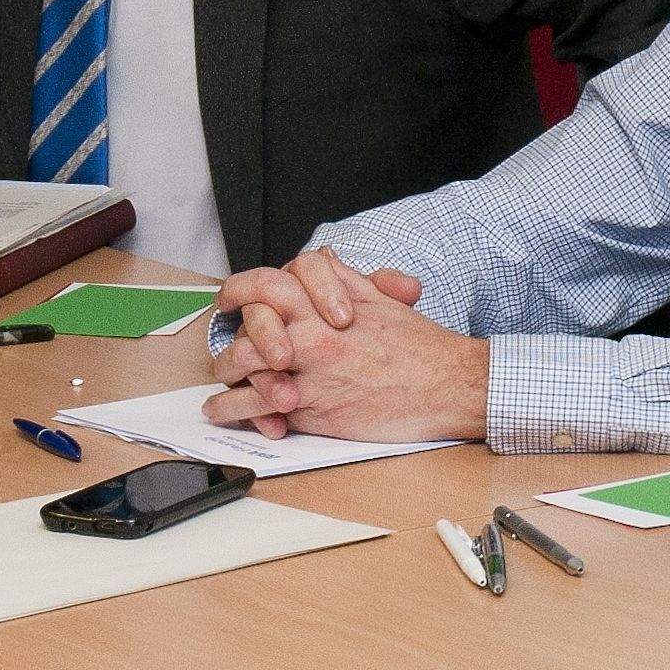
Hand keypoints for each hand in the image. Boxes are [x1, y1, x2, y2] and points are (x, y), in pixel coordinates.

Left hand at [207, 251, 462, 440]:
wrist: (446, 385)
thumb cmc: (420, 348)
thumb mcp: (383, 300)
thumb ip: (347, 279)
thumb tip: (326, 259)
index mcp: (331, 299)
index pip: (274, 279)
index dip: (245, 288)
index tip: (232, 298)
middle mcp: (315, 328)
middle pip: (251, 318)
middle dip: (230, 332)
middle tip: (226, 347)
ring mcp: (309, 366)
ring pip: (244, 360)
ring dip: (226, 371)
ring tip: (223, 380)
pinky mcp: (309, 405)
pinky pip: (254, 404)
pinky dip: (231, 408)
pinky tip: (222, 410)